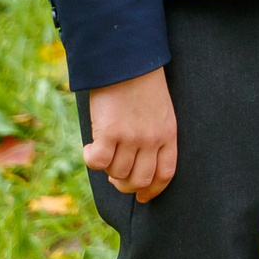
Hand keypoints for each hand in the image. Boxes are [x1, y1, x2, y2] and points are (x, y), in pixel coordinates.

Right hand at [84, 67, 178, 201]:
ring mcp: (131, 137)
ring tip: (103, 153)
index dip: (153, 190)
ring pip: (117, 173)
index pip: (165, 174)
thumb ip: (154, 135)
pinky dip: (91, 159)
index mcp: (168, 134)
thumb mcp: (159, 110)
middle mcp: (151, 139)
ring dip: (107, 170)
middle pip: (139, 180)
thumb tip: (137, 161)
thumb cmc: (142, 83)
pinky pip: (98, 162)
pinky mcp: (110, 132)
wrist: (128, 60)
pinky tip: (90, 148)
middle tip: (114, 176)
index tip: (143, 197)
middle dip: (125, 185)